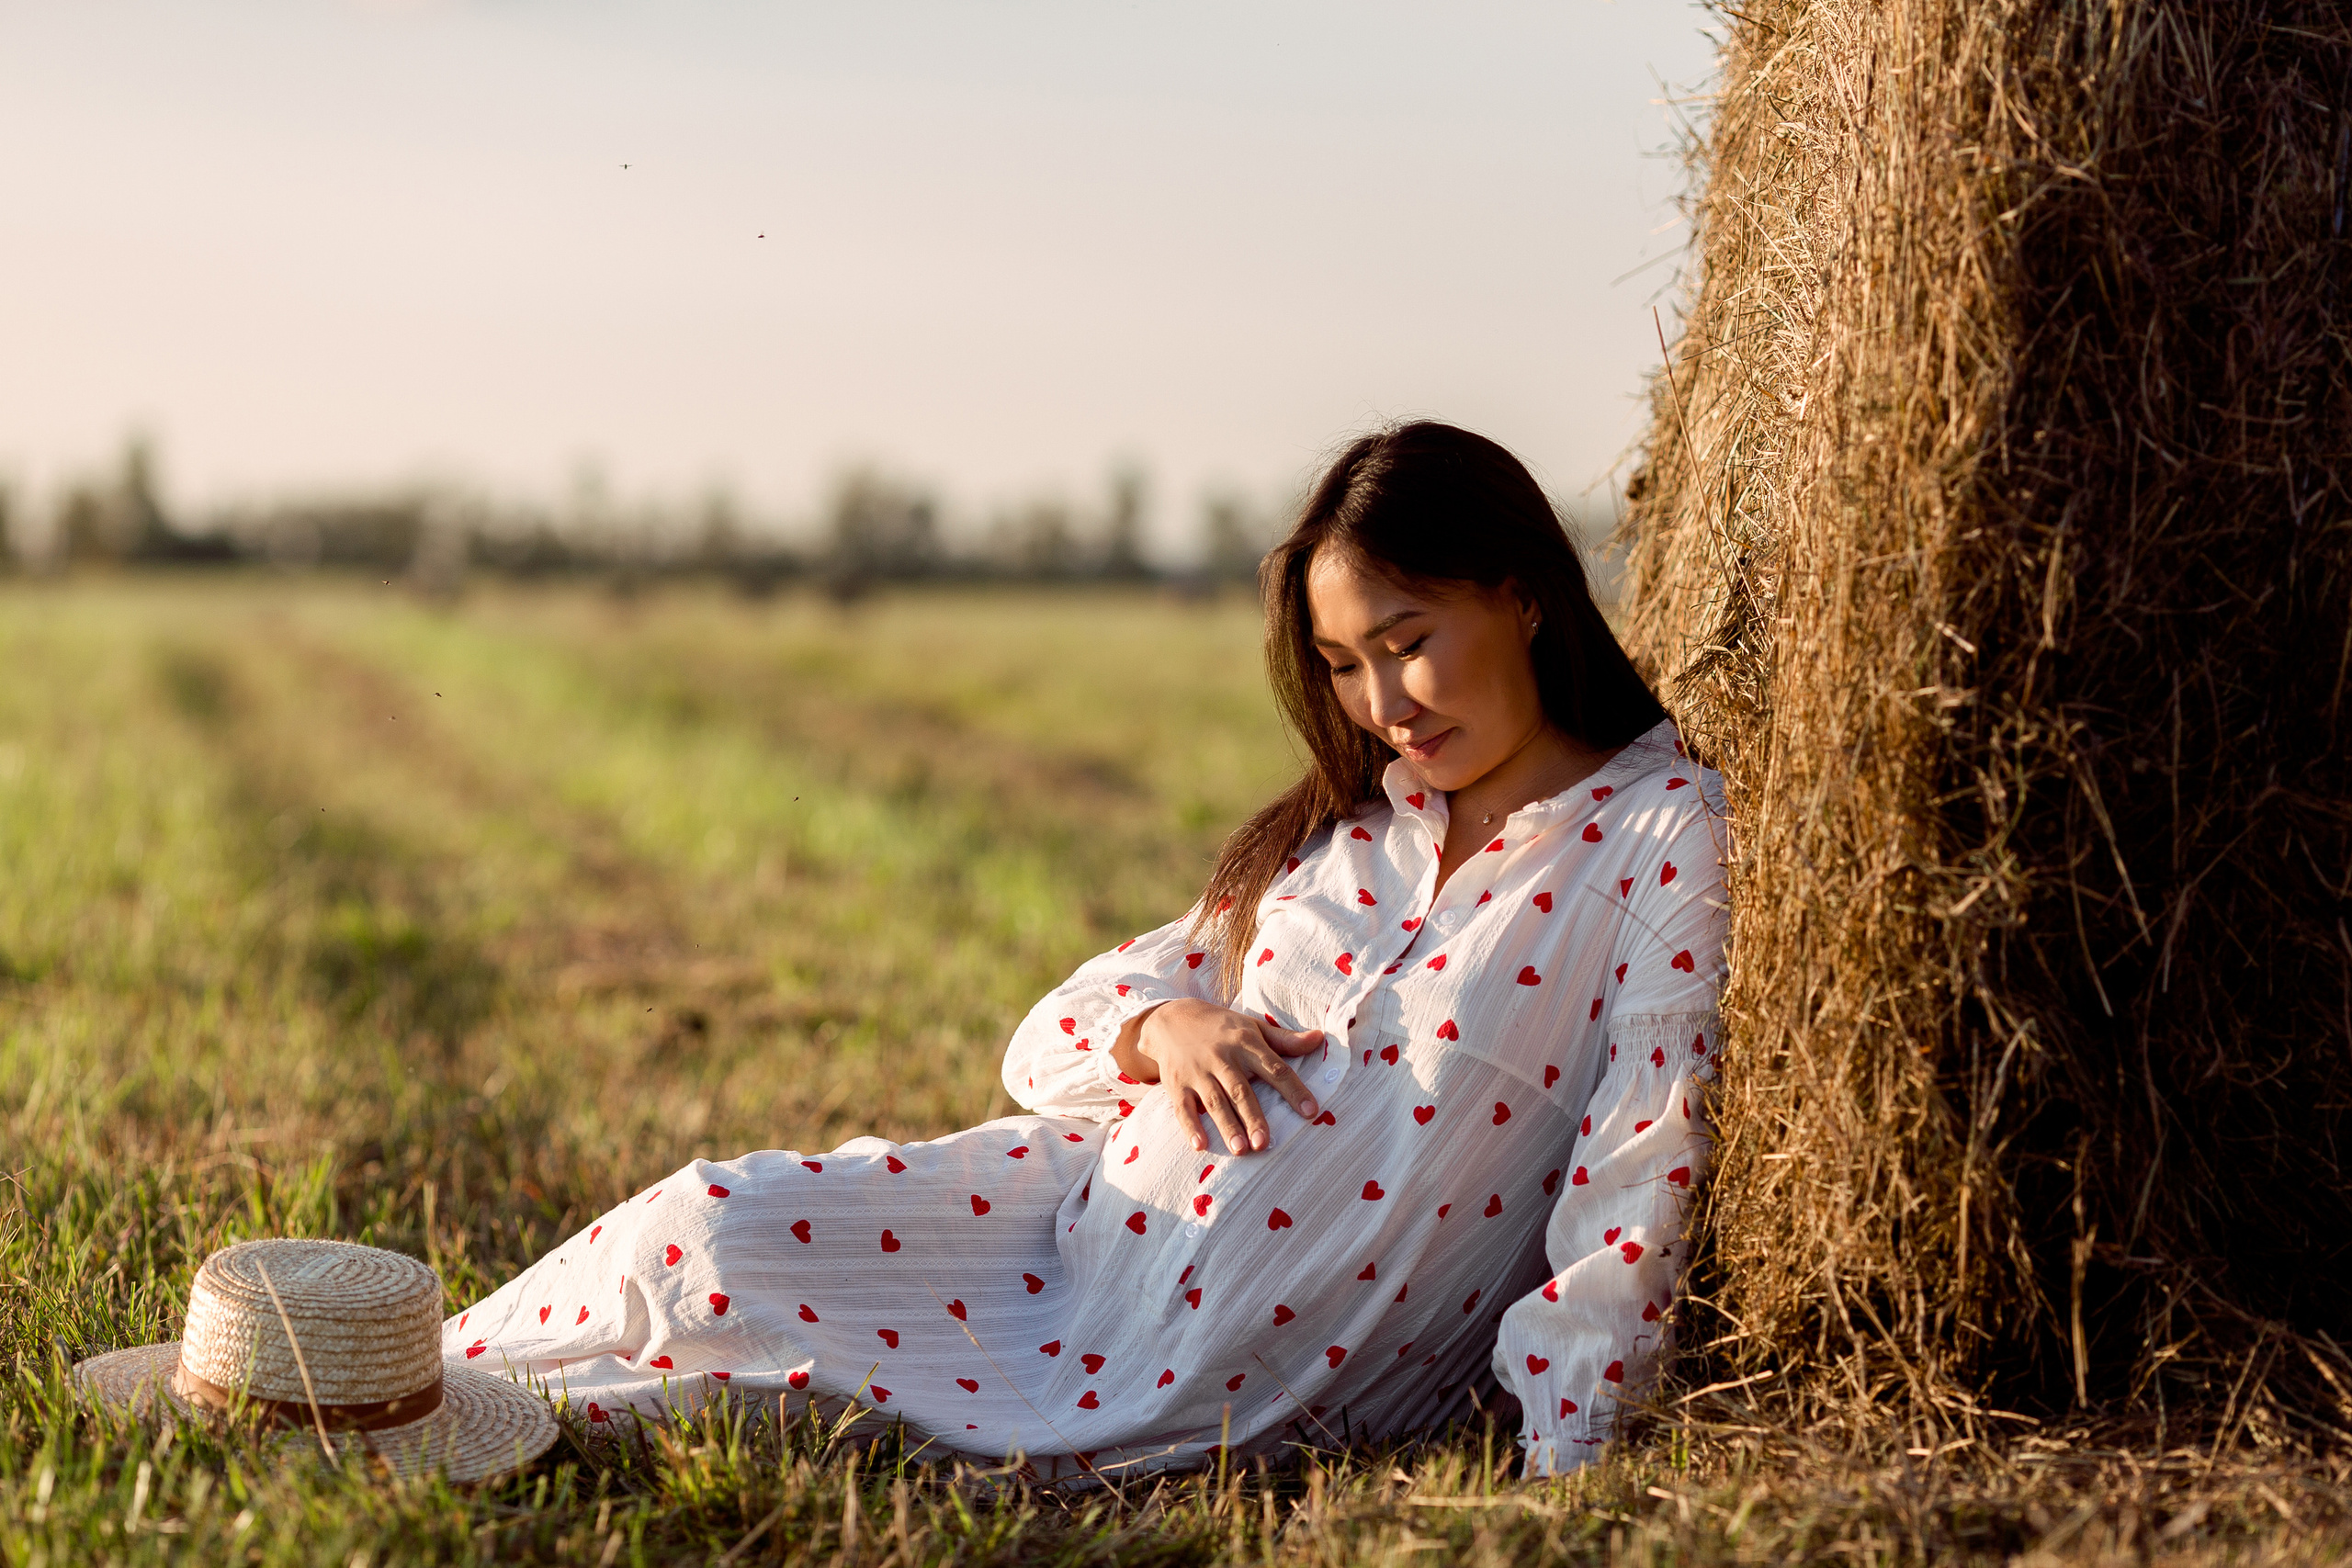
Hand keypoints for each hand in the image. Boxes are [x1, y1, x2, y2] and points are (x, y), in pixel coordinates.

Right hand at [1111, 998, 1324, 1153]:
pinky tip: (1200, 1146)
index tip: (1311, 1111)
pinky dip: (1190, 1127)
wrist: (1171, 1020)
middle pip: (1241, 1090)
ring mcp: (1198, 1073)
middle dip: (1253, 1117)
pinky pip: (1183, 1108)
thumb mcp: (1253, 1027)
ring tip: (1241, 1150)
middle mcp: (1222, 1058)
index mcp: (1246, 1043)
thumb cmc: (1222, 1028)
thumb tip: (1320, 1038)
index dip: (1293, 1090)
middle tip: (1265, 1143)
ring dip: (1227, 1126)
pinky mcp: (1177, 1085)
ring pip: (1214, 1102)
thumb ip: (1286, 1039)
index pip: (1275, 1068)